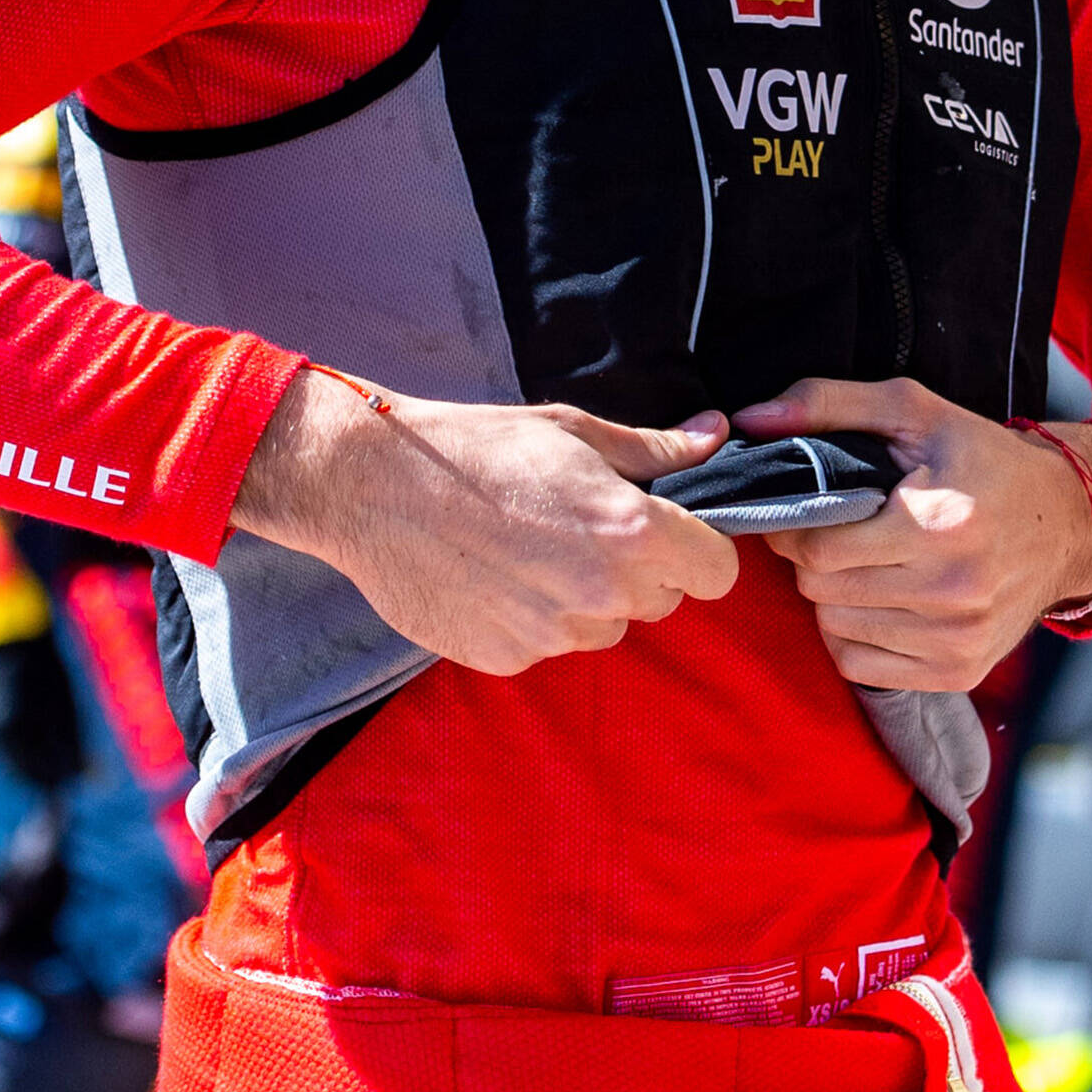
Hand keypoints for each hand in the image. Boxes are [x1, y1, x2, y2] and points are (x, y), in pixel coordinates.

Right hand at [232, 370, 738, 675]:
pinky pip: (549, 646)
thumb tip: (715, 437)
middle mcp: (601, 593)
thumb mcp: (572, 433)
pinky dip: (533, 620)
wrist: (375, 487)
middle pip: (661, 601)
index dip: (699, 551)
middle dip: (638, 571)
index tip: (669, 534)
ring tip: (530, 550)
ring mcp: (553, 634)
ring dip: (586, 600)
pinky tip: (495, 576)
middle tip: (582, 530)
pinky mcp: (508, 658)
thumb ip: (653, 450)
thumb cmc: (478, 447)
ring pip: (604, 627)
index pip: (717, 572)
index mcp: (630, 531)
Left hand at [730, 376, 1091, 691]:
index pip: (819, 547)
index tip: (805, 511)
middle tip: (837, 533)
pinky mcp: (959, 672)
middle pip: (822, 590)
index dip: (795, 527)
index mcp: (942, 524)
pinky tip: (880, 600)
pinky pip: (861, 667)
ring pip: (836, 628)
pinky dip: (854, 635)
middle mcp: (954, 590)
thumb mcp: (915, 411)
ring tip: (865, 563)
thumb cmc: (983, 461)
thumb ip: (829, 404)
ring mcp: (958, 639)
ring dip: (834, 596)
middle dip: (815, 559)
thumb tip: (750, 420)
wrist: (1068, 523)